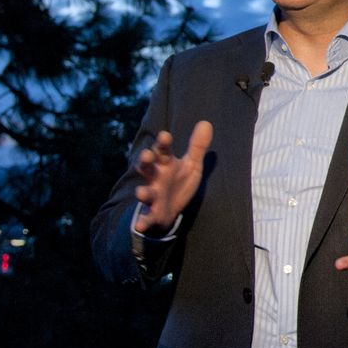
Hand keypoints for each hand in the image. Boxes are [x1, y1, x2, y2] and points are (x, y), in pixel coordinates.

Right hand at [133, 120, 212, 234]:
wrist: (171, 208)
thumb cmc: (179, 181)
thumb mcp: (191, 164)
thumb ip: (197, 146)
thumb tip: (207, 123)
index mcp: (165, 164)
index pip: (163, 150)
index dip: (163, 143)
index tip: (165, 135)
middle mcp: (156, 177)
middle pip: (147, 167)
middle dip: (145, 161)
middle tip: (146, 155)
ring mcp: (153, 195)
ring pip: (146, 192)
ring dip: (143, 192)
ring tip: (141, 192)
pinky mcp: (153, 213)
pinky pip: (147, 217)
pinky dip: (143, 221)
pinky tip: (141, 224)